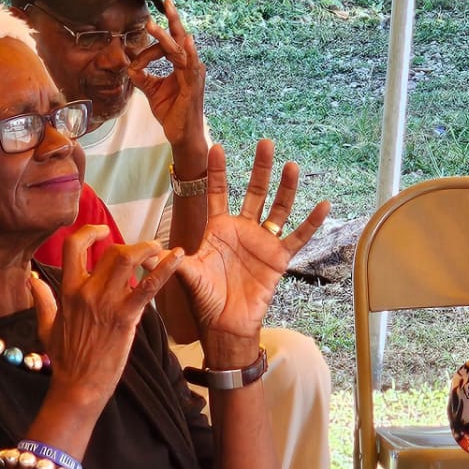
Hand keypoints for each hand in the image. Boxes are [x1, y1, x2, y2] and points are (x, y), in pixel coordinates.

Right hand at [29, 226, 182, 412]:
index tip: (102, 231)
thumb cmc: (65, 360)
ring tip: (159, 250)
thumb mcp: (46, 327)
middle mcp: (87, 292)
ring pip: (129, 259)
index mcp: (68, 291)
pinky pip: (149, 286)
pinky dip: (166, 268)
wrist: (78, 387)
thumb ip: (42, 300)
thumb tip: (32, 281)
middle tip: (144, 253)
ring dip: (148, 250)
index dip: (90, 231)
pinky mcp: (126, 318)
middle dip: (131, 247)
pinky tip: (179, 256)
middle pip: (112, 252)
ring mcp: (107, 304)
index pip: (74, 245)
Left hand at [128, 0, 206, 165]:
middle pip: (181, 38)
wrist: (181, 135)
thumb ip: (143, 77)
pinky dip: (189, 53)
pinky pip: (190, 67)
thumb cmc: (172, 113)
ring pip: (180, 50)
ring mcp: (193, 75)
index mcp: (182, 65)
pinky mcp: (193, 86)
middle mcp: (190, 66)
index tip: (135, 60)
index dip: (151, 46)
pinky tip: (186, 41)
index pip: (168, 46)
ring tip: (154, 25)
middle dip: (173, 19)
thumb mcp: (153, 91)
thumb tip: (130, 66)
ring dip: (168, 35)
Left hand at [176, 144, 329, 364]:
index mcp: (218, 229)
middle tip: (264, 143)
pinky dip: (311, 222)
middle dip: (259, 168)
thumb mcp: (185, 275)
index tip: (216, 146)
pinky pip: (298, 237)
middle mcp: (242, 230)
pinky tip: (323, 204)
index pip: (219, 193)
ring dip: (285, 188)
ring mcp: (262, 242)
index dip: (218, 171)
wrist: (225, 326)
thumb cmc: (204, 300)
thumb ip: (170, 260)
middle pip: (253, 192)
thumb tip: (145, 252)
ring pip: (277, 208)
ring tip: (290, 165)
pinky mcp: (278, 258)